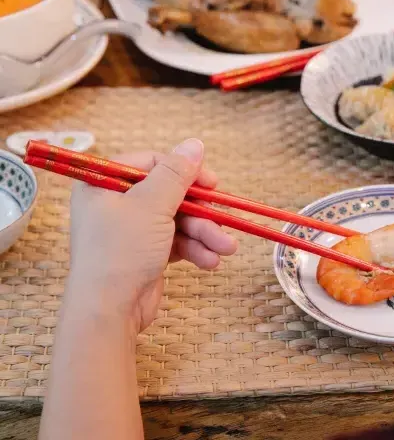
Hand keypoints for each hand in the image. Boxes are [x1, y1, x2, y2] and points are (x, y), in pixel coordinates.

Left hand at [68, 139, 236, 332]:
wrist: (108, 313)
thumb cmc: (122, 251)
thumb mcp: (151, 205)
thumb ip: (176, 173)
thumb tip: (195, 144)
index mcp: (104, 184)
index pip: (151, 164)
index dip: (184, 171)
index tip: (211, 182)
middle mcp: (116, 204)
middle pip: (170, 194)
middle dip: (201, 211)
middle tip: (223, 218)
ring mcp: (132, 231)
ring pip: (178, 220)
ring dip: (204, 233)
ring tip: (226, 248)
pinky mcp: (146, 253)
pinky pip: (176, 242)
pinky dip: (195, 249)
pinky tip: (211, 261)